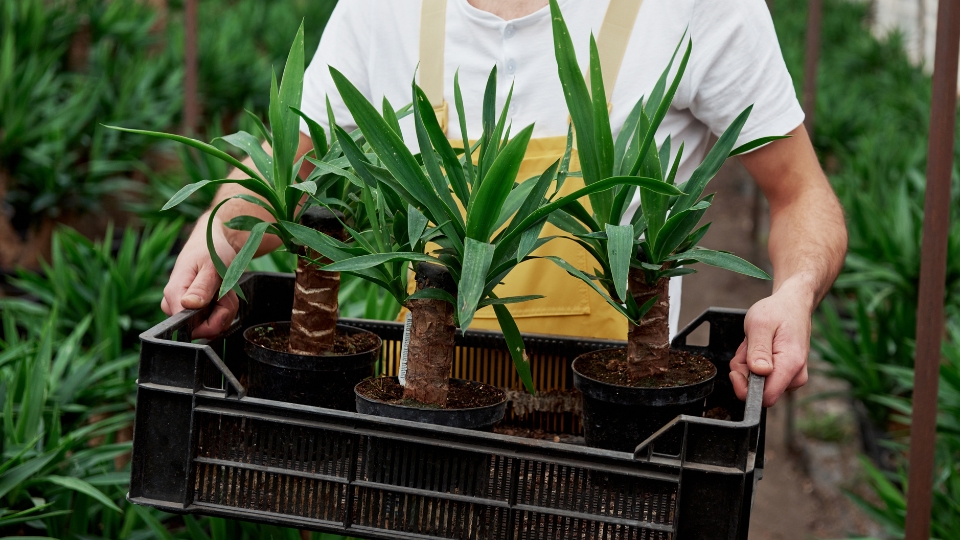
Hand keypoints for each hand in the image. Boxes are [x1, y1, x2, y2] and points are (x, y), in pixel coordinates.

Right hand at [161, 215, 239, 338]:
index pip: (187, 325)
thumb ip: (202, 287)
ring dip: (226, 308)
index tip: (221, 301)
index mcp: (174, 293)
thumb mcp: (211, 266)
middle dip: (223, 312)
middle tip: (226, 290)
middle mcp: (175, 304)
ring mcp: (185, 309)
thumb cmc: (211, 250)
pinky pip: (215, 320)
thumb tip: (188, 305)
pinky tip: (224, 293)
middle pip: (203, 328)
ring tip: (224, 288)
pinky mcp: (195, 311)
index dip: (210, 321)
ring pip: (212, 325)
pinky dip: (225, 308)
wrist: (214, 242)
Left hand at [729, 278, 813, 406]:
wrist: (792, 305)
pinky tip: (757, 348)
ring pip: (757, 384)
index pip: (766, 397)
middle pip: (758, 390)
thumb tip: (759, 372)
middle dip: (744, 371)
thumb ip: (759, 350)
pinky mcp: (786, 375)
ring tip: (753, 344)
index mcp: (790, 365)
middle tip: (747, 347)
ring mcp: (791, 377)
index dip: (745, 389)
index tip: (735, 371)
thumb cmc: (777, 312)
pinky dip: (752, 363)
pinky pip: (760, 378)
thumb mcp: (760, 324)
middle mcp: (795, 376)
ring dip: (747, 365)